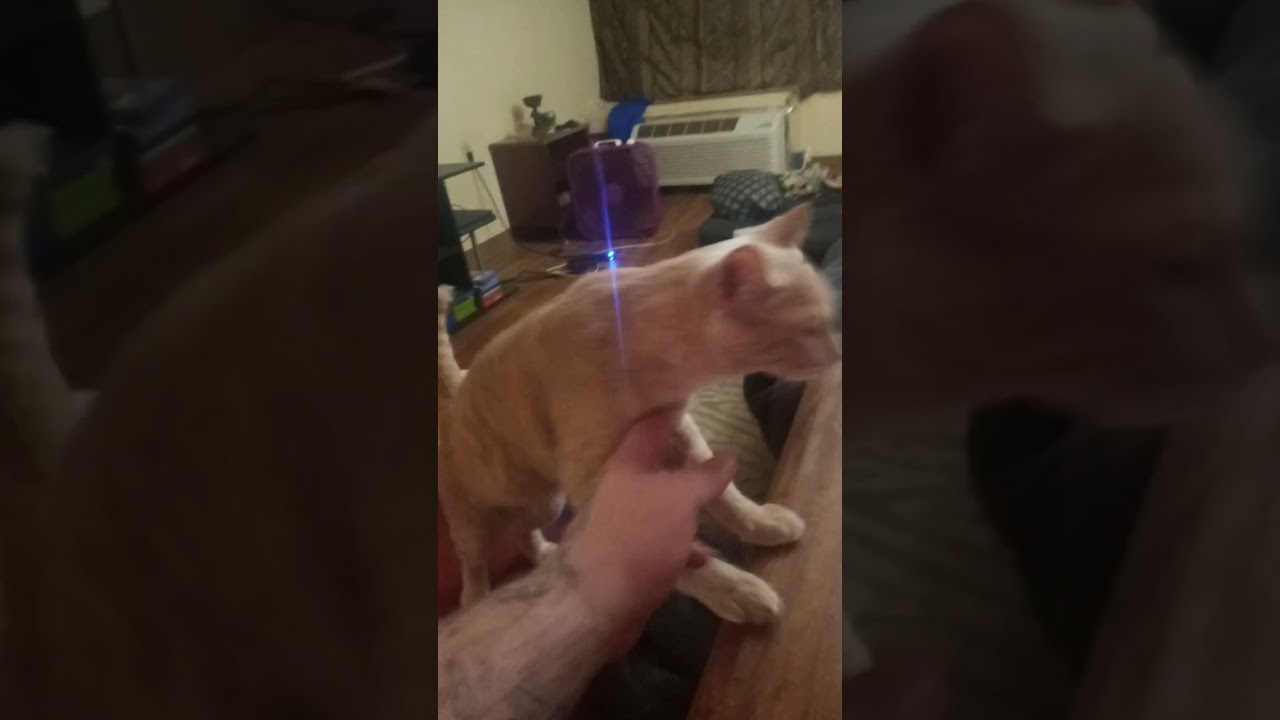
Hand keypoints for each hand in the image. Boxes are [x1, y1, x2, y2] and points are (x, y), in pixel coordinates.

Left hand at [561, 407, 734, 650]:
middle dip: (683, 462)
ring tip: (718, 504)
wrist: (598, 603)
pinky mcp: (625, 556)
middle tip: (716, 456)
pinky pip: (658, 541)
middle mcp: (619, 488)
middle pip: (654, 465)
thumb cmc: (639, 537)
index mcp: (627, 463)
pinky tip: (703, 556)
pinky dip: (681, 544)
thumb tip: (728, 456)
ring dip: (686, 506)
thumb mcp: (680, 499)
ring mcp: (620, 523)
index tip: (696, 403)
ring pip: (658, 504)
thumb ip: (703, 476)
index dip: (672, 412)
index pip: (650, 425)